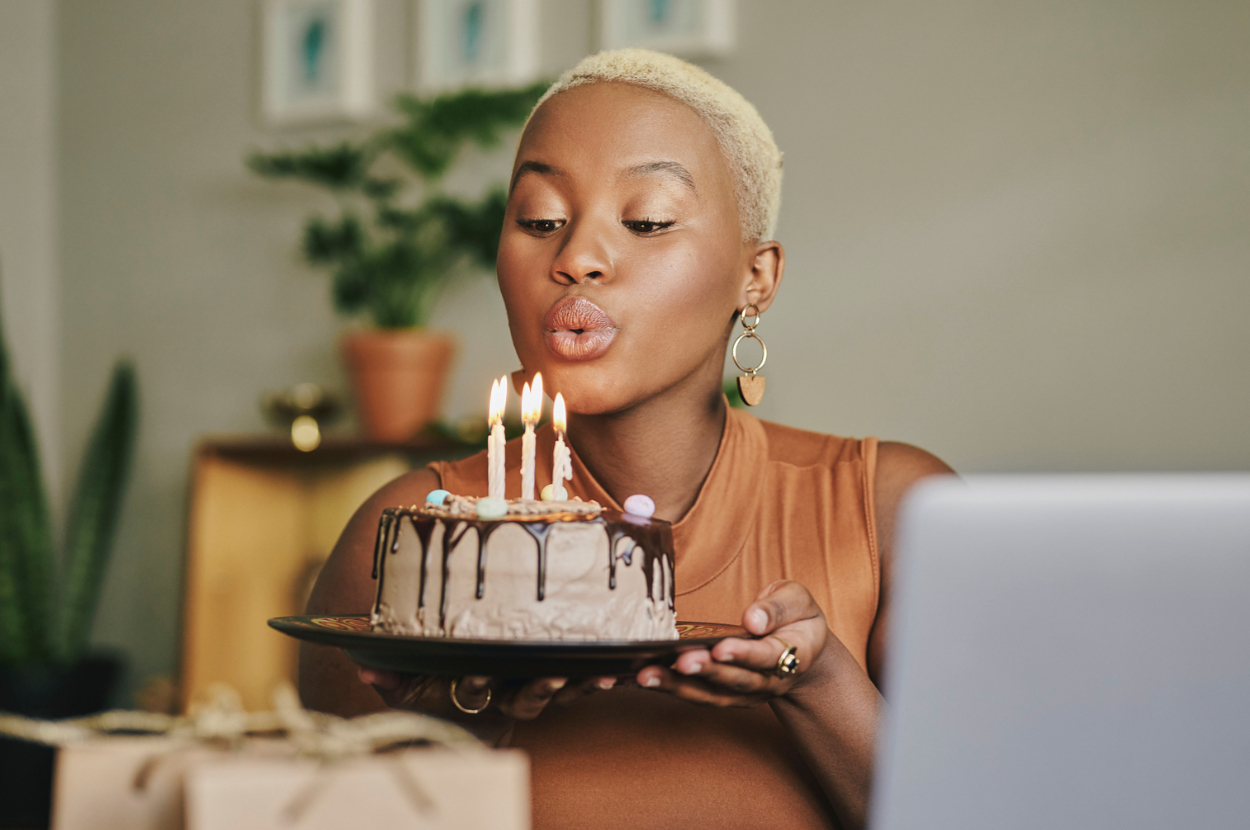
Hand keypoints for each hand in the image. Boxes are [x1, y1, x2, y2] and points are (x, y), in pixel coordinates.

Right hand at [357, 668, 618, 741]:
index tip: (474, 671)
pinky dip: (597, 679)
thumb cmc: (434, 689)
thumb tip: (364, 666)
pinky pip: (578, 684)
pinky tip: (617, 669)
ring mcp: (531, 692)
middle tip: (554, 674)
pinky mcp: (553, 682)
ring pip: (559, 693)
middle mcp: (504, 696)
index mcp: (470, 693)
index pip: (471, 690)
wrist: (464, 707)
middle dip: (540, 688)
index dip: (474, 683)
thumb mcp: (407, 689)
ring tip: (602, 675)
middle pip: (525, 697)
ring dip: (580, 685)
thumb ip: (388, 678)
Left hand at [635, 580, 829, 706]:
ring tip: (647, 675)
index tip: (721, 647)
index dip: (743, 655)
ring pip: (710, 694)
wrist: (802, 648)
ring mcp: (744, 693)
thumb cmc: (797, 618)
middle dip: (705, 672)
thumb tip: (752, 619)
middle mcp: (766, 682)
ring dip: (678, 686)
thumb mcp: (798, 601)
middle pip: (734, 681)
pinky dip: (669, 689)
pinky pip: (695, 695)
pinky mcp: (723, 694)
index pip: (766, 658)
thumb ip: (778, 607)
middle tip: (679, 660)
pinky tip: (640, 680)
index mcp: (791, 657)